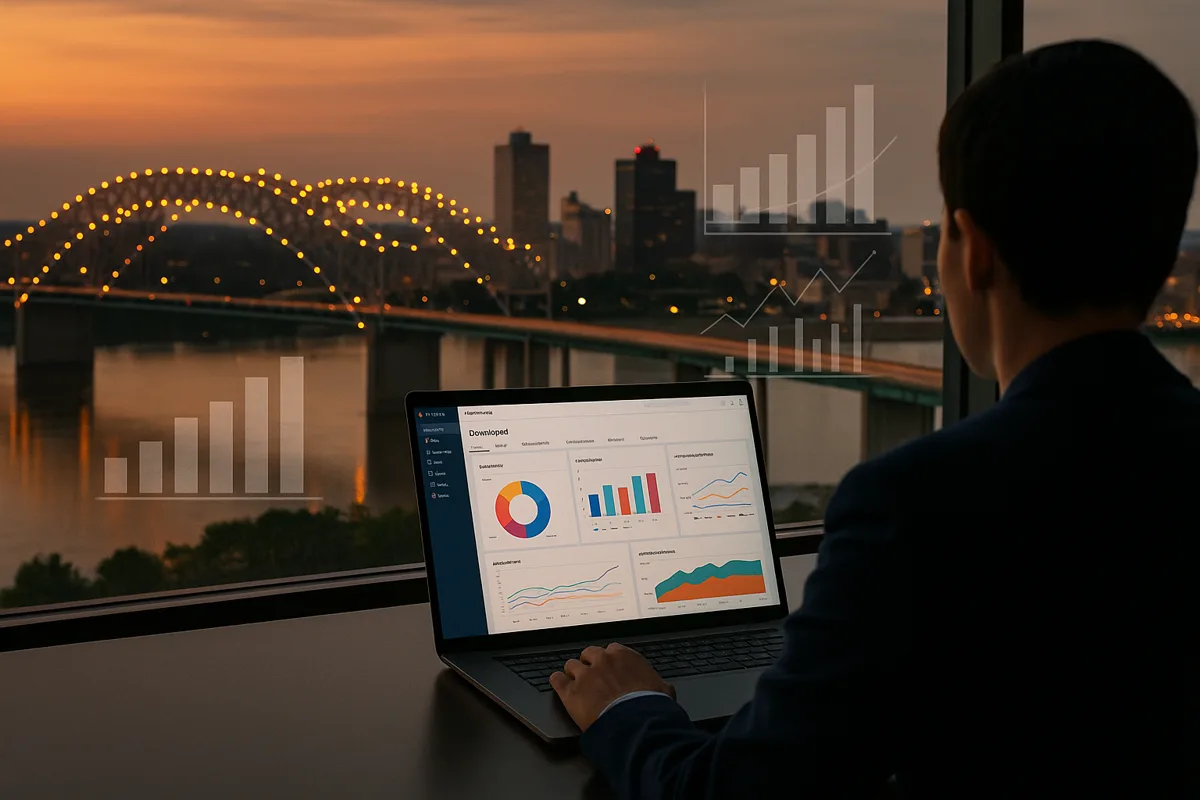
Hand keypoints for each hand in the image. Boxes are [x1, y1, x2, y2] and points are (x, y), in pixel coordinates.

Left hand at [550, 643, 674, 731]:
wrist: (635, 724)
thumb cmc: (651, 707)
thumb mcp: (663, 690)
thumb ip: (657, 684)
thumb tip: (663, 689)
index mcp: (624, 656)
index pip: (611, 651)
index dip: (610, 661)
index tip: (610, 669)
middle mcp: (602, 661)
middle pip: (589, 654)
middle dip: (590, 663)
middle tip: (593, 675)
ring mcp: (584, 675)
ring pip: (571, 665)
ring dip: (573, 673)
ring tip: (574, 682)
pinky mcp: (570, 692)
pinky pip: (557, 680)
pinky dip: (557, 682)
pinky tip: (557, 683)